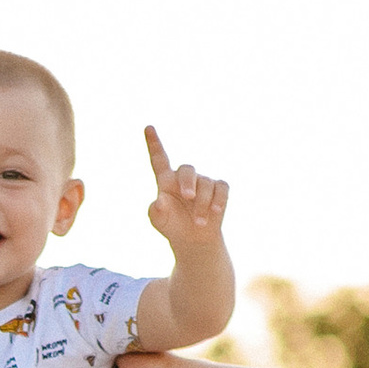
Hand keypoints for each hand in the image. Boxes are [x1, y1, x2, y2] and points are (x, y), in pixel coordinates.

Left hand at [144, 125, 228, 265]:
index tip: (147, 127)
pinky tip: (215, 212)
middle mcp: (184, 177)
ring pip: (206, 183)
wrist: (193, 239)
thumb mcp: (159, 222)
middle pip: (187, 170)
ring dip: (202, 204)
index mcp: (166, 180)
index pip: (159, 159)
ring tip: (198, 223)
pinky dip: (219, 200)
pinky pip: (221, 188)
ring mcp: (203, 182)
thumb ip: (155, 211)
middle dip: (188, 182)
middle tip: (188, 197)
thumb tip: (159, 200)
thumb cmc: (172, 226)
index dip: (153, 143)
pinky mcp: (219, 189)